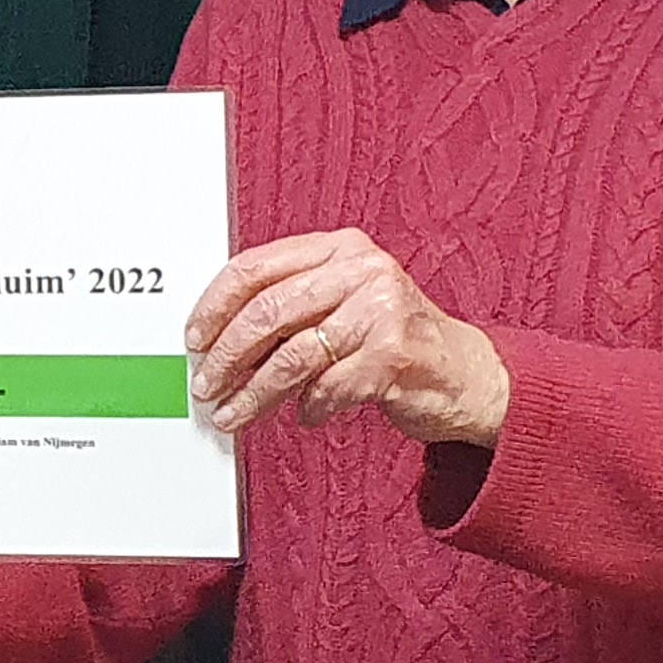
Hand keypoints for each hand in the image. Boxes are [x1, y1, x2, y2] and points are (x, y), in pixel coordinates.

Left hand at [184, 228, 510, 448]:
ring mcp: (381, 311)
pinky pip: (326, 388)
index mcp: (341, 248)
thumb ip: (292, 304)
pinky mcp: (393, 355)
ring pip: (291, 356)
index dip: (215, 305)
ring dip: (253, 393)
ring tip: (233, 414)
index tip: (195, 337)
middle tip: (205, 385)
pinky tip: (304, 415)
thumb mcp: (345, 303)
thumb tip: (217, 337)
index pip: (256, 266)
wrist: (467, 375)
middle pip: (267, 312)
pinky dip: (307, 408)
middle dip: (226, 356)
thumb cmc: (394, 340)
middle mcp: (363, 271)